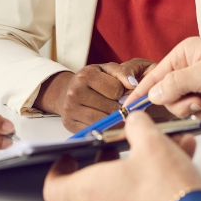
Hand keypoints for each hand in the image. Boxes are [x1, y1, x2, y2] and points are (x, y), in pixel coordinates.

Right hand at [37, 59, 153, 131]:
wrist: (67, 91)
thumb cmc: (93, 80)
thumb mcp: (107, 70)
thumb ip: (123, 72)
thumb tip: (134, 85)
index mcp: (85, 75)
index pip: (116, 90)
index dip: (123, 93)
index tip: (121, 93)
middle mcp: (75, 92)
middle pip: (110, 107)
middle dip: (120, 108)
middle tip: (120, 106)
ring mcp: (70, 109)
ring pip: (103, 121)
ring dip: (113, 120)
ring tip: (114, 114)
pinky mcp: (70, 124)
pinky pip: (95, 130)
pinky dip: (104, 128)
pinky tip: (106, 122)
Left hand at [44, 112, 200, 200]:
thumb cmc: (165, 190)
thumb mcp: (151, 142)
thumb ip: (137, 125)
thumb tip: (135, 121)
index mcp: (91, 190)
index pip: (54, 188)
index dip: (58, 171)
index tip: (68, 159)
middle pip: (95, 184)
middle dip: (111, 162)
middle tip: (122, 148)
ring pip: (124, 191)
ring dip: (140, 170)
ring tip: (166, 151)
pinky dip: (154, 186)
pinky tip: (179, 166)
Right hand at [128, 37, 200, 117]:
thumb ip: (175, 85)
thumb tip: (152, 95)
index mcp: (184, 55)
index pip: (155, 75)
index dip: (142, 92)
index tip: (129, 107)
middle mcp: (189, 69)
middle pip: (167, 95)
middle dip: (181, 103)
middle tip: (197, 100)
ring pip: (182, 107)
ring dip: (196, 109)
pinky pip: (198, 113)